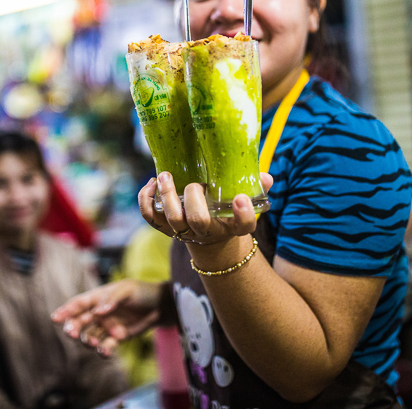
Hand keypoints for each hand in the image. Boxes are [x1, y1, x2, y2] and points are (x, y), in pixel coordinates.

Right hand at [51, 279, 161, 355]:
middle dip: (73, 328)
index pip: (78, 304)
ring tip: (93, 343)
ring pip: (89, 336)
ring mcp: (106, 327)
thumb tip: (98, 312)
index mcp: (97, 298)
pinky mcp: (115, 338)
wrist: (159, 306)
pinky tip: (105, 351)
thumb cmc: (141, 292)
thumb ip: (111, 300)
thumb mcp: (127, 290)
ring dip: (88, 341)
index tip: (55, 318)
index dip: (66, 311)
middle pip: (79, 322)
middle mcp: (98, 313)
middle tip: (71, 333)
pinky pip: (105, 346)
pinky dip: (103, 350)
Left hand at [139, 171, 274, 245]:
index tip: (241, 199)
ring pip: (172, 220)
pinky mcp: (165, 227)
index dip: (244, 215)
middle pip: (198, 221)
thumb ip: (255, 186)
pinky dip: (146, 201)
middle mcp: (207, 232)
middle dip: (194, 200)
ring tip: (165, 176)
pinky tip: (151, 183)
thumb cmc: (227, 211)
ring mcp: (184, 231)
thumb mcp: (244, 201)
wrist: (210, 236)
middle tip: (195, 184)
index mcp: (231, 226)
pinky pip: (150, 218)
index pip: (244, 226)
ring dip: (166, 197)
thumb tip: (266, 176)